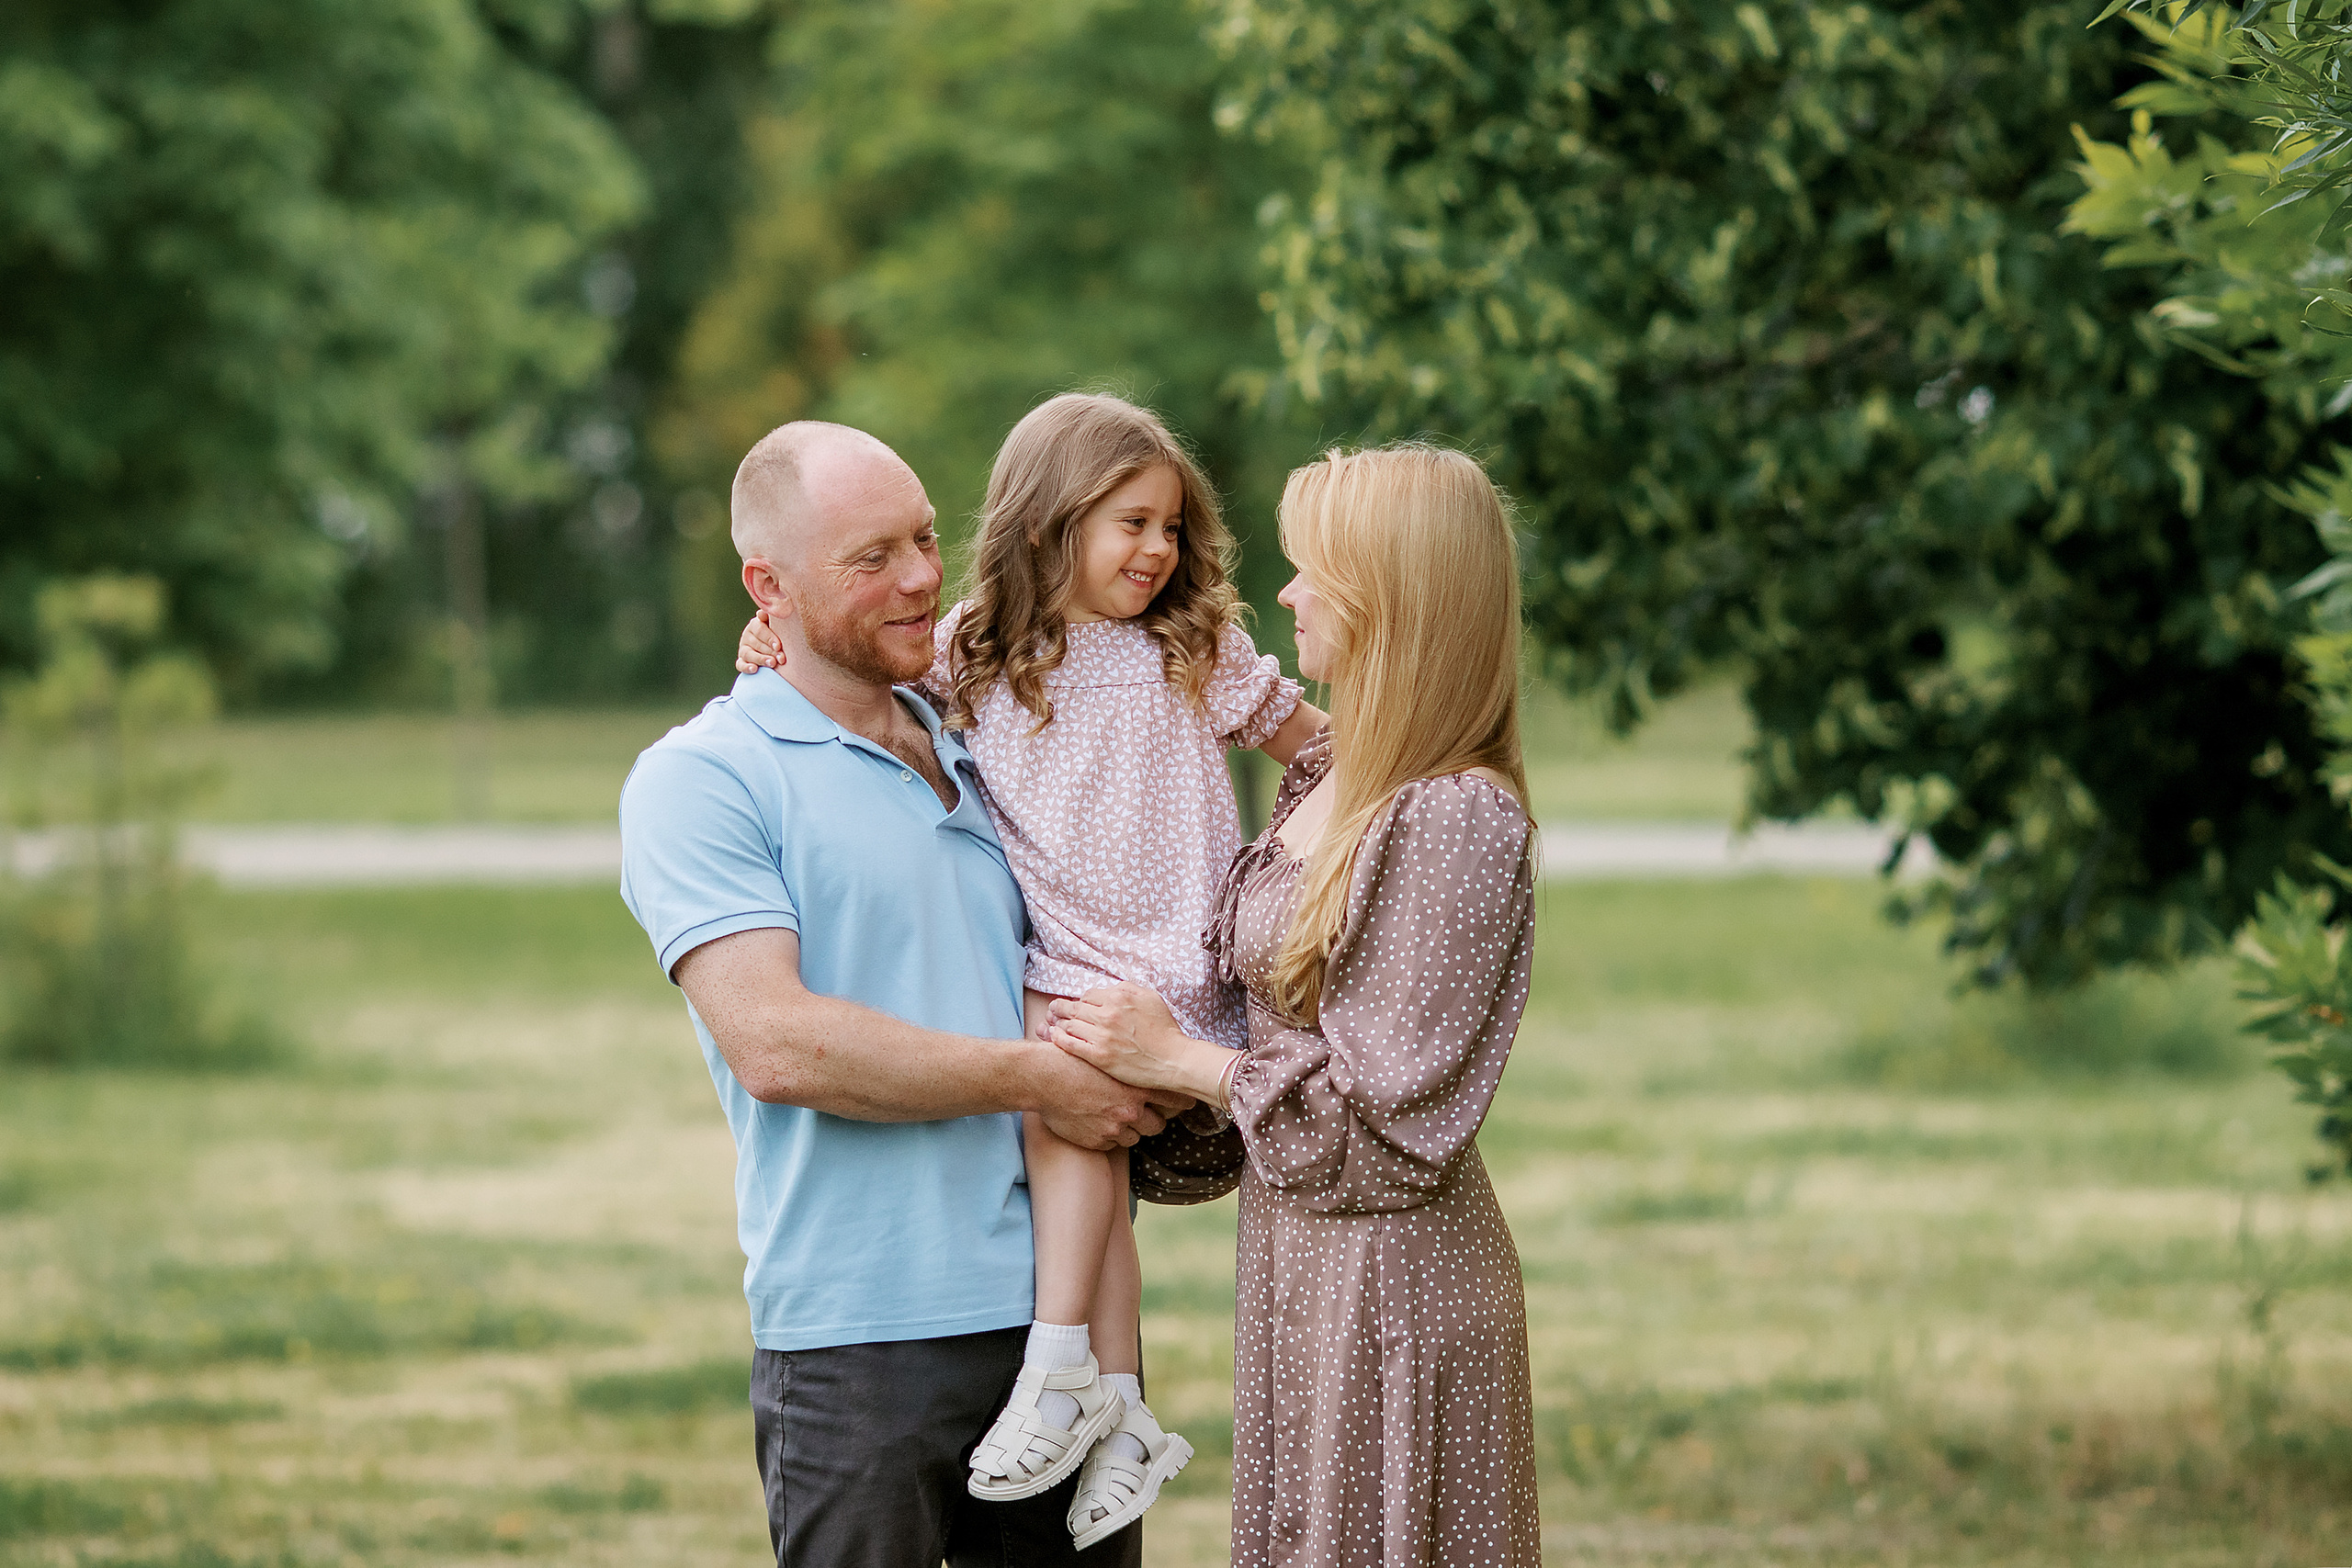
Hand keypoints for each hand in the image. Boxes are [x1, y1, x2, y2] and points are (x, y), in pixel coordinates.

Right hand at [735, 609, 785, 673]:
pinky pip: (740, 664)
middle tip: (781, 659)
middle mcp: (747, 636)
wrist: (776, 647)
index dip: (769, 638)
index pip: (760, 630)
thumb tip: (761, 613)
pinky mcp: (742, 661)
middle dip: (770, 652)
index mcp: (755, 624)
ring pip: (748, 654)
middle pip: (756, 644)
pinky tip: (754, 669)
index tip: (779, 646)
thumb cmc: (779, 633)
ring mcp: (743, 649)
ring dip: (760, 659)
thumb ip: (772, 618)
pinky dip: (746, 667)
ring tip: (772, 663)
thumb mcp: (777, 625)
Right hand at [1028, 1041, 1174, 1150]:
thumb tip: (1147, 1069)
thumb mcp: (1107, 1057)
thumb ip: (1129, 1068)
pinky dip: (1108, 1137)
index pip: (1174, 1100)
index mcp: (1136, 1087)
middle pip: (1157, 1125)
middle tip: (1145, 1113)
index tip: (1184, 1103)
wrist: (1043, 1078)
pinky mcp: (1097, 1142)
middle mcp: (1129, 1111)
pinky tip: (1096, 1122)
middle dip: (1153, 1120)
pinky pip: (1111, 1145)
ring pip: (1134, 1137)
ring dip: (1129, 1129)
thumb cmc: (1073, 1060)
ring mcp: (1114, 1129)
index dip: (1180, 1103)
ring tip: (1115, 1117)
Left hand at [1048, 983, 1226, 1101]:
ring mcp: (1103, 1036)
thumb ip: (1128, 989)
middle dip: (1060, 1008)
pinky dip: (1058, 1039)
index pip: (1088, 995)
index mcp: (1120, 997)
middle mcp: (1108, 1013)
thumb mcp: (1151, 998)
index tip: (1078, 1006)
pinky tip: (1053, 1037)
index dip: (1081, 1000)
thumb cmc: (1165, 1030)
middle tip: (1053, 1009)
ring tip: (1051, 1024)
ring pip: (1069, 1025)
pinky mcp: (1100, 1056)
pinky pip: (1070, 1045)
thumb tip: (1110, 989)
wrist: (1173, 1059)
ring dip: (1057, 1023)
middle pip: (1074, 1007)